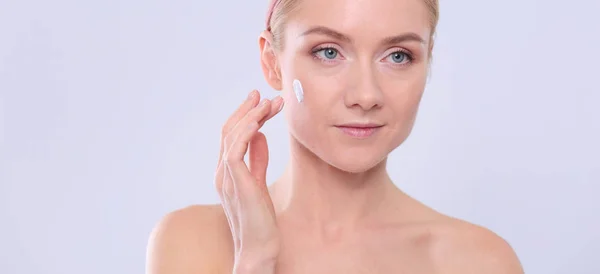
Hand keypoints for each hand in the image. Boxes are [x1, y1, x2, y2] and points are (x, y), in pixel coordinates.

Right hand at [214, 90, 284, 273]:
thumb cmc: (260, 219)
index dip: (245, 115)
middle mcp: (222, 172)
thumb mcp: (259, 182)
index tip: (260, 100)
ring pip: (232, 136)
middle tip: (264, 94)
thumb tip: (261, 136)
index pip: (231, 135)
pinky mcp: (236, 182)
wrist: (258, 247)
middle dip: (248, 109)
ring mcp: (226, 177)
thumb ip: (258, 159)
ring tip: (269, 102)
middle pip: (229, 130)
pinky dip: (246, 132)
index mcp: (226, 171)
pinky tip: (260, 121)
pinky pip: (236, 150)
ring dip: (252, 116)